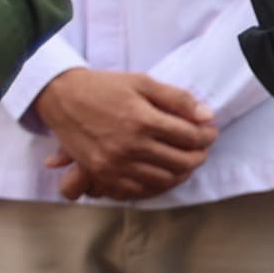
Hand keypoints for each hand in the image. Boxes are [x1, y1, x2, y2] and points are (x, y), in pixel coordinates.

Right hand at [32, 67, 218, 201]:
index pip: (189, 136)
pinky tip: (164, 173)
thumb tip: (206, 116)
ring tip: (187, 161)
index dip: (207, 136)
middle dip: (199, 156)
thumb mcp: (142, 82)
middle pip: (181, 161)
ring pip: (164, 179)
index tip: (210, 133)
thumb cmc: (105, 87)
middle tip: (202, 149)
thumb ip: (177, 99)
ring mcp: (116, 164)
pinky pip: (139, 190)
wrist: (63, 99)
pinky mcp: (103, 175)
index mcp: (142, 120)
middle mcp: (130, 146)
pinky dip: (157, 184)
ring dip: (182, 172)